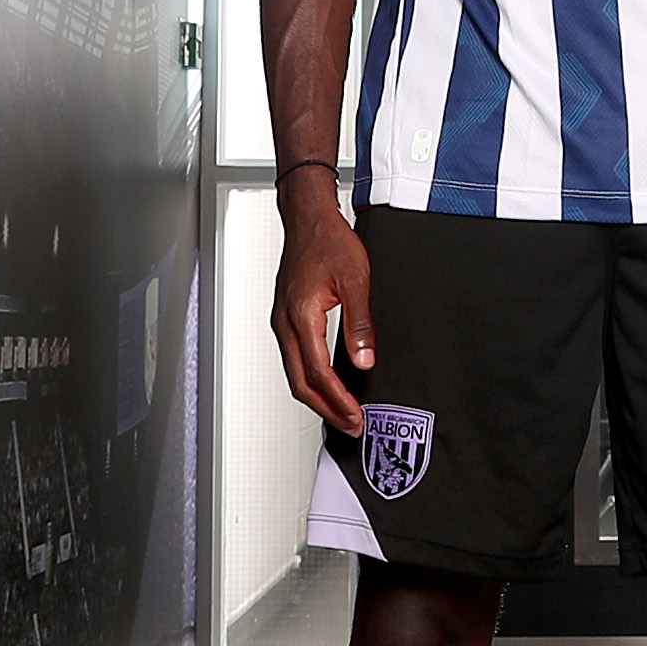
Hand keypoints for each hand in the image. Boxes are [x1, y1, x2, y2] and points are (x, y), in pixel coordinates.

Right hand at [271, 182, 377, 433]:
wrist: (308, 219)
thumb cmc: (329, 241)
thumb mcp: (356, 280)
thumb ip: (360, 324)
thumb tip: (364, 361)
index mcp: (300, 316)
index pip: (318, 373)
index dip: (338, 399)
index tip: (356, 416)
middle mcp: (284, 323)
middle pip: (300, 383)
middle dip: (326, 410)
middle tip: (350, 426)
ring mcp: (281, 322)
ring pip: (295, 374)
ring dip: (318, 397)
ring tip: (343, 412)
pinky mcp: (285, 319)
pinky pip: (295, 359)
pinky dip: (311, 379)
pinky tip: (329, 384)